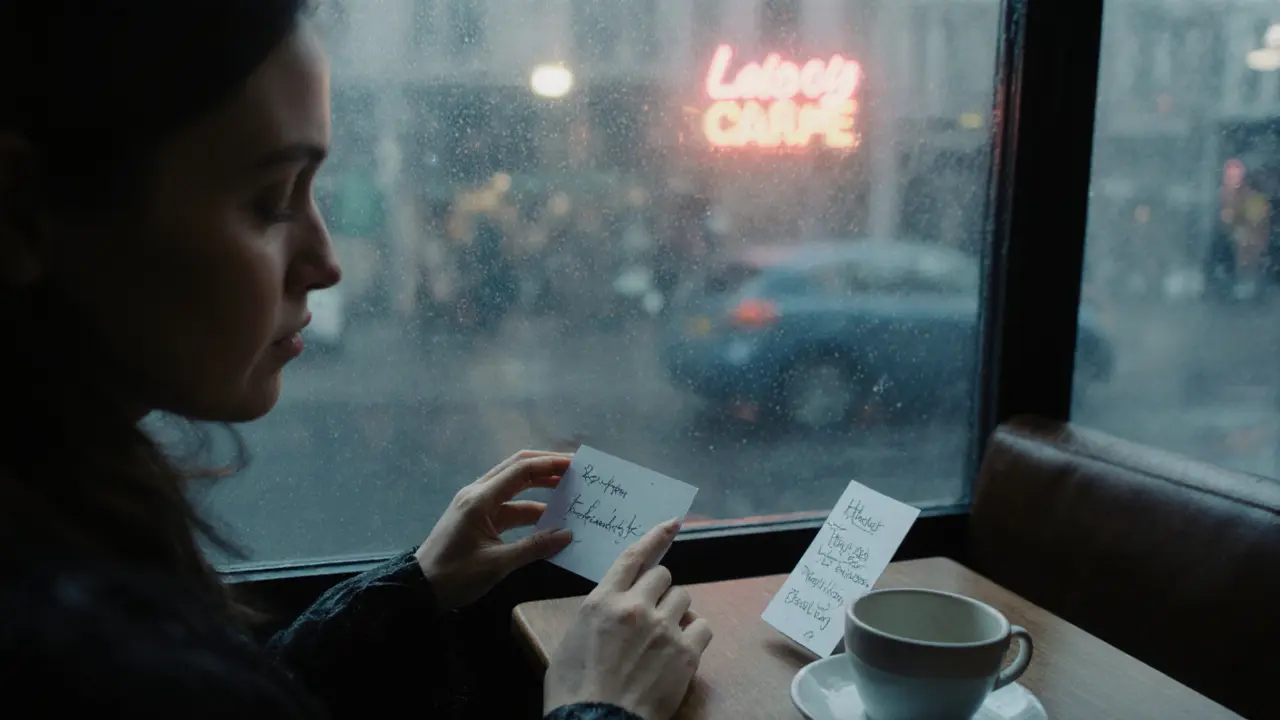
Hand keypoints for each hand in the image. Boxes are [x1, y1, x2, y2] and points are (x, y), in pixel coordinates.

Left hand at [415, 450, 574, 609]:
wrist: (419, 589)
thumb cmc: (455, 576)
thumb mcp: (497, 564)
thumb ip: (534, 548)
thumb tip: (567, 534)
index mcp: (480, 499)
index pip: (520, 470)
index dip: (549, 464)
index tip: (575, 464)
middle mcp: (477, 494)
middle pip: (516, 470)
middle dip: (546, 467)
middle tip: (575, 470)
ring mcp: (476, 505)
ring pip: (513, 487)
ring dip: (539, 488)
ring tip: (568, 491)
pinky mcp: (476, 519)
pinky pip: (507, 507)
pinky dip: (528, 509)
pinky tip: (548, 518)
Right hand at [543, 519, 712, 719]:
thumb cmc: (573, 689)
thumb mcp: (572, 638)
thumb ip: (597, 612)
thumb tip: (613, 607)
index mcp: (603, 600)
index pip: (634, 556)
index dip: (655, 537)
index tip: (672, 524)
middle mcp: (635, 606)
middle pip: (663, 576)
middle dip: (659, 589)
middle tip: (651, 612)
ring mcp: (663, 628)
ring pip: (683, 597)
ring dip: (676, 610)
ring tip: (664, 633)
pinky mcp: (685, 653)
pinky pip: (702, 626)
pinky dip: (694, 633)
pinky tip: (682, 647)